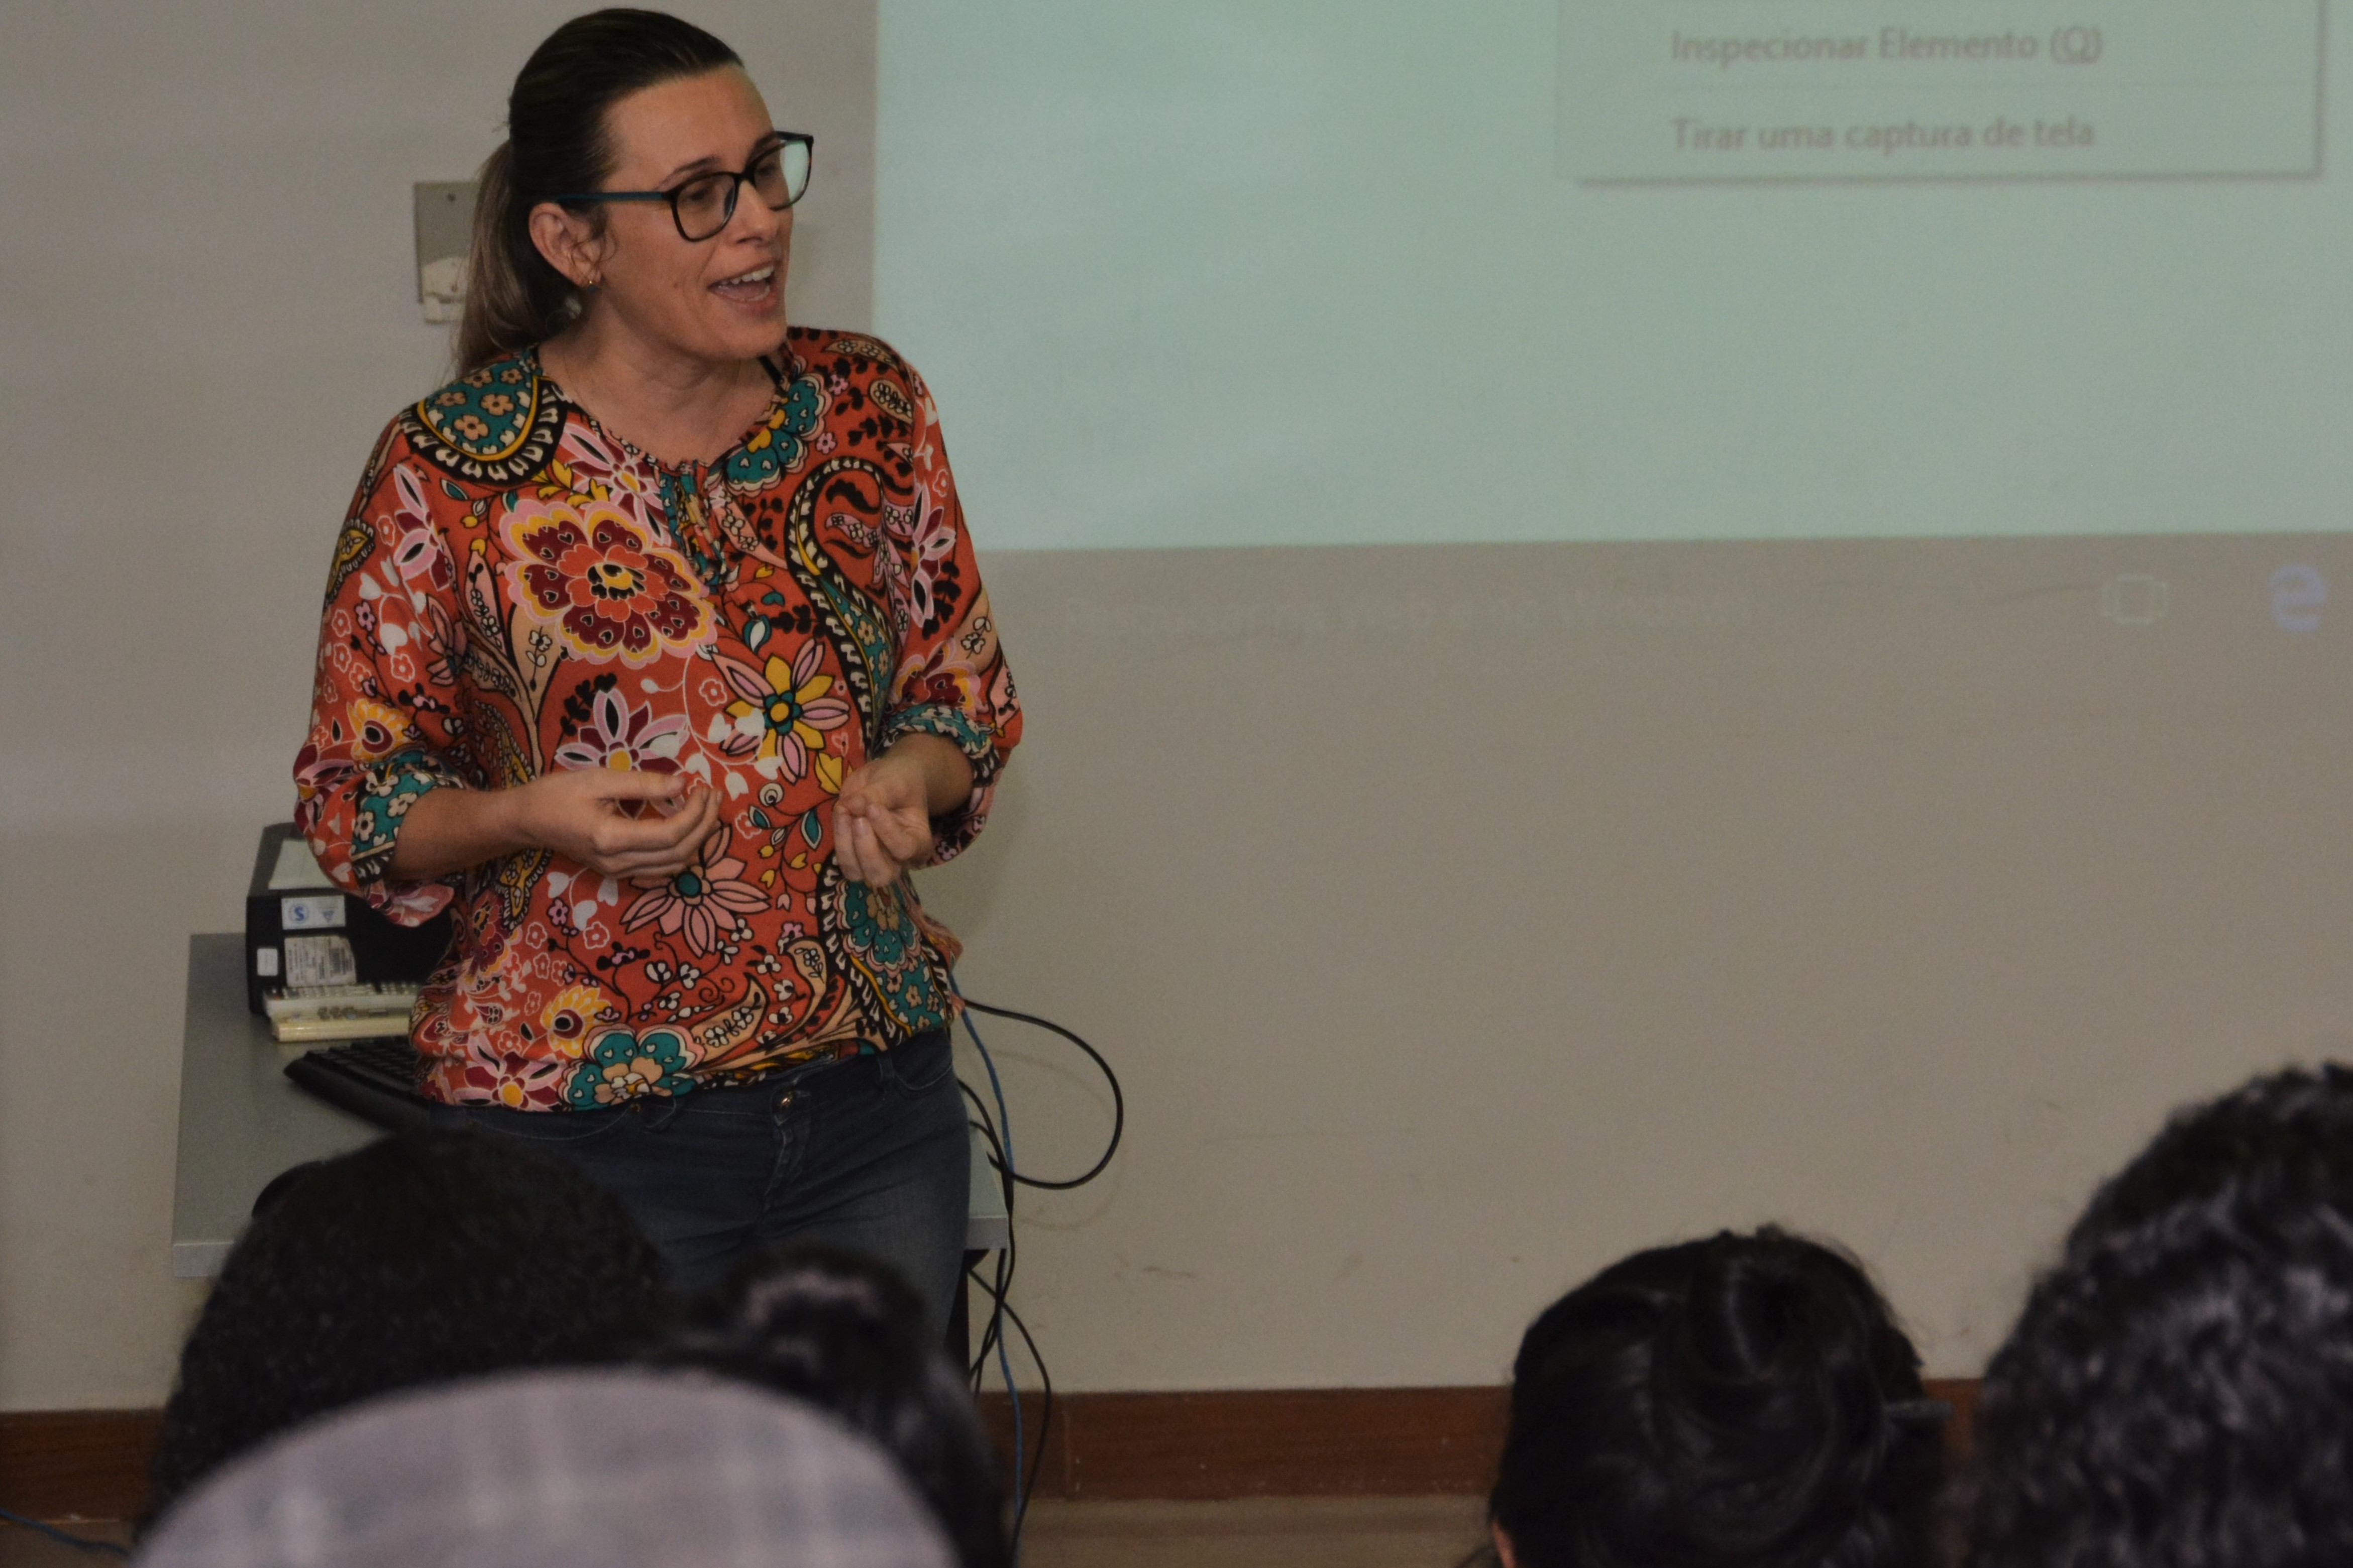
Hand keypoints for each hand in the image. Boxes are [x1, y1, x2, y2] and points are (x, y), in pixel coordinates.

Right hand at [514, 769, 720, 880]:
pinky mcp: (618, 872)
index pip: (671, 834)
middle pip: (679, 853)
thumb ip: (643, 783)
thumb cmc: (558, 794)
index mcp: (612, 838)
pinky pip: (660, 870)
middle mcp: (618, 863)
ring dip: (697, 839)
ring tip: (706, 810)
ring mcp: (618, 872)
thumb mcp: (599, 779)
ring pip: (674, 866)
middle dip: (705, 825)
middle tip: (714, 797)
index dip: (696, 813)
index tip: (703, 788)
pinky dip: (681, 852)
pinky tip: (687, 830)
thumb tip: (684, 784)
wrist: (528, 820)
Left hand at [833, 737, 971, 884]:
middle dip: (866, 850)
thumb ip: (877, 794)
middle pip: (881, 875)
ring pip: (856, 873)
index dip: (886, 831)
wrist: (889, 780)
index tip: (873, 807)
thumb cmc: (901, 782)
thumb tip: (851, 805)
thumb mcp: (895, 782)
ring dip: (845, 844)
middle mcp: (898, 860)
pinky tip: (841, 811)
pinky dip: (838, 836)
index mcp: (919, 844)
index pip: (903, 849)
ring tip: (844, 810)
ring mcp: (874, 860)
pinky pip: (842, 858)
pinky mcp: (853, 854)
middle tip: (858, 819)